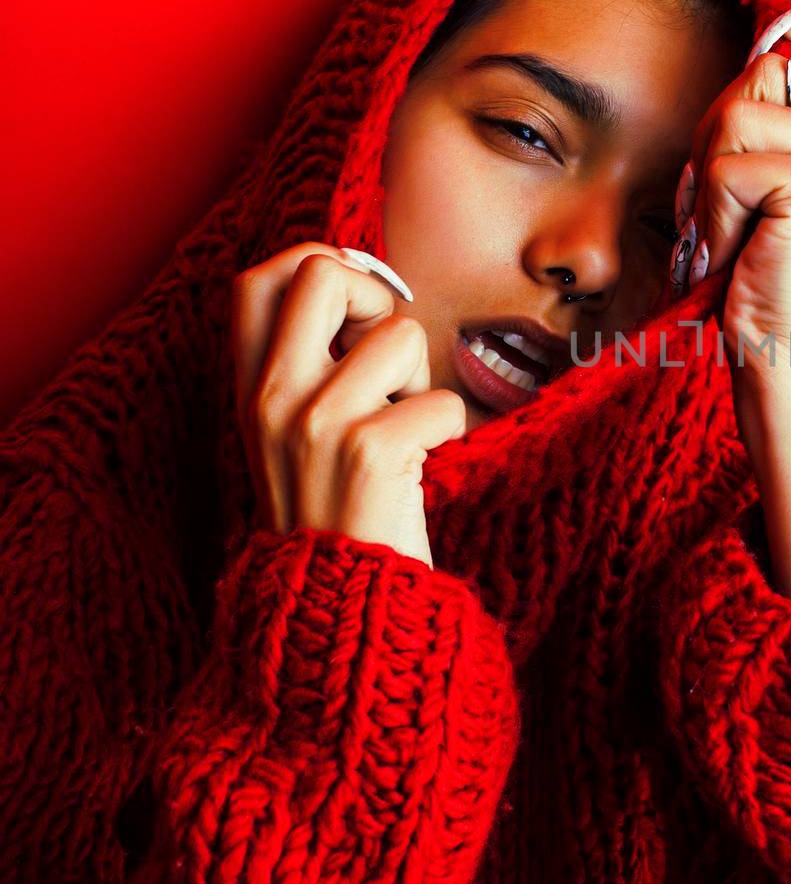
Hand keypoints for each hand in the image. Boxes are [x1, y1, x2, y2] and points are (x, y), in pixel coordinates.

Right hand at [231, 243, 465, 566]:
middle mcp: (271, 397)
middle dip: (375, 294)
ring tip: (403, 431)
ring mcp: (316, 423)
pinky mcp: (368, 452)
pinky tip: (420, 468)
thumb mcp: (294, 434)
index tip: (358, 309)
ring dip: (421, 380)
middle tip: (388, 355)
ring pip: (402, 334)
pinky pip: (442, 400)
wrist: (336, 617)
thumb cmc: (338, 516)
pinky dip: (449, 432)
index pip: (258, 278)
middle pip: (321, 272)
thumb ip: (312, 366)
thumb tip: (365, 284)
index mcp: (249, 389)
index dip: (320, 266)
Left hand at [670, 0, 790, 405]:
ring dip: (710, 181)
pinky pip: (726, 166)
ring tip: (737, 240)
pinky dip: (711, 217)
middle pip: (773, 65)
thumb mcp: (774, 183)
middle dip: (722, 129)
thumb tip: (771, 32)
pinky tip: (736, 259)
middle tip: (731, 209)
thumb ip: (778, 112)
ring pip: (739, 110)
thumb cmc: (770, 285)